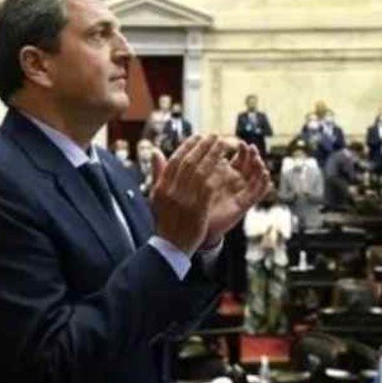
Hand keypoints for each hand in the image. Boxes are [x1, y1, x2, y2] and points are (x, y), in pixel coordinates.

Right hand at [149, 136, 224, 253]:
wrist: (171, 246)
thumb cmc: (165, 220)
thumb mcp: (157, 196)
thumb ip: (158, 173)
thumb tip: (155, 151)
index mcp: (161, 187)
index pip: (175, 160)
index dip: (187, 146)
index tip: (198, 136)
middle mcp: (171, 192)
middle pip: (189, 163)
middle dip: (202, 147)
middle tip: (214, 136)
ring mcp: (184, 201)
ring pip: (200, 173)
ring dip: (212, 156)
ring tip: (222, 145)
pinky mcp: (197, 210)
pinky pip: (208, 187)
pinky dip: (216, 175)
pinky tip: (225, 166)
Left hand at [202, 141, 271, 247]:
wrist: (195, 222)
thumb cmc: (197, 199)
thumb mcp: (202, 178)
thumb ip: (207, 165)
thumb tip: (206, 147)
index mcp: (228, 174)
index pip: (241, 159)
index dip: (243, 151)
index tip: (241, 143)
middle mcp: (237, 183)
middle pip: (251, 166)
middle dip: (253, 156)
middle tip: (251, 148)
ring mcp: (242, 193)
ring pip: (257, 178)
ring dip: (259, 168)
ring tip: (258, 160)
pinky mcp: (244, 205)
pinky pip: (257, 194)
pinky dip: (263, 184)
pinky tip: (265, 176)